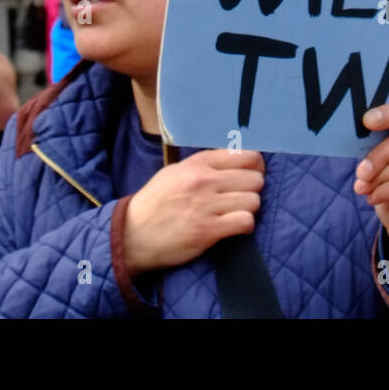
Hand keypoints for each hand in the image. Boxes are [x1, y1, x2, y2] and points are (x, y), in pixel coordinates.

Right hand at [122, 149, 264, 277]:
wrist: (133, 234)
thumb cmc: (156, 203)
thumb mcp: (176, 172)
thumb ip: (206, 165)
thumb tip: (238, 159)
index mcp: (198, 164)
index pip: (247, 156)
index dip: (255, 167)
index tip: (251, 176)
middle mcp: (203, 180)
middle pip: (255, 179)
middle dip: (252, 190)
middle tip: (241, 199)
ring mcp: (206, 205)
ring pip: (253, 201)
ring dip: (248, 209)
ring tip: (235, 214)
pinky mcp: (207, 230)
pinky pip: (245, 222)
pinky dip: (244, 226)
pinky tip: (233, 227)